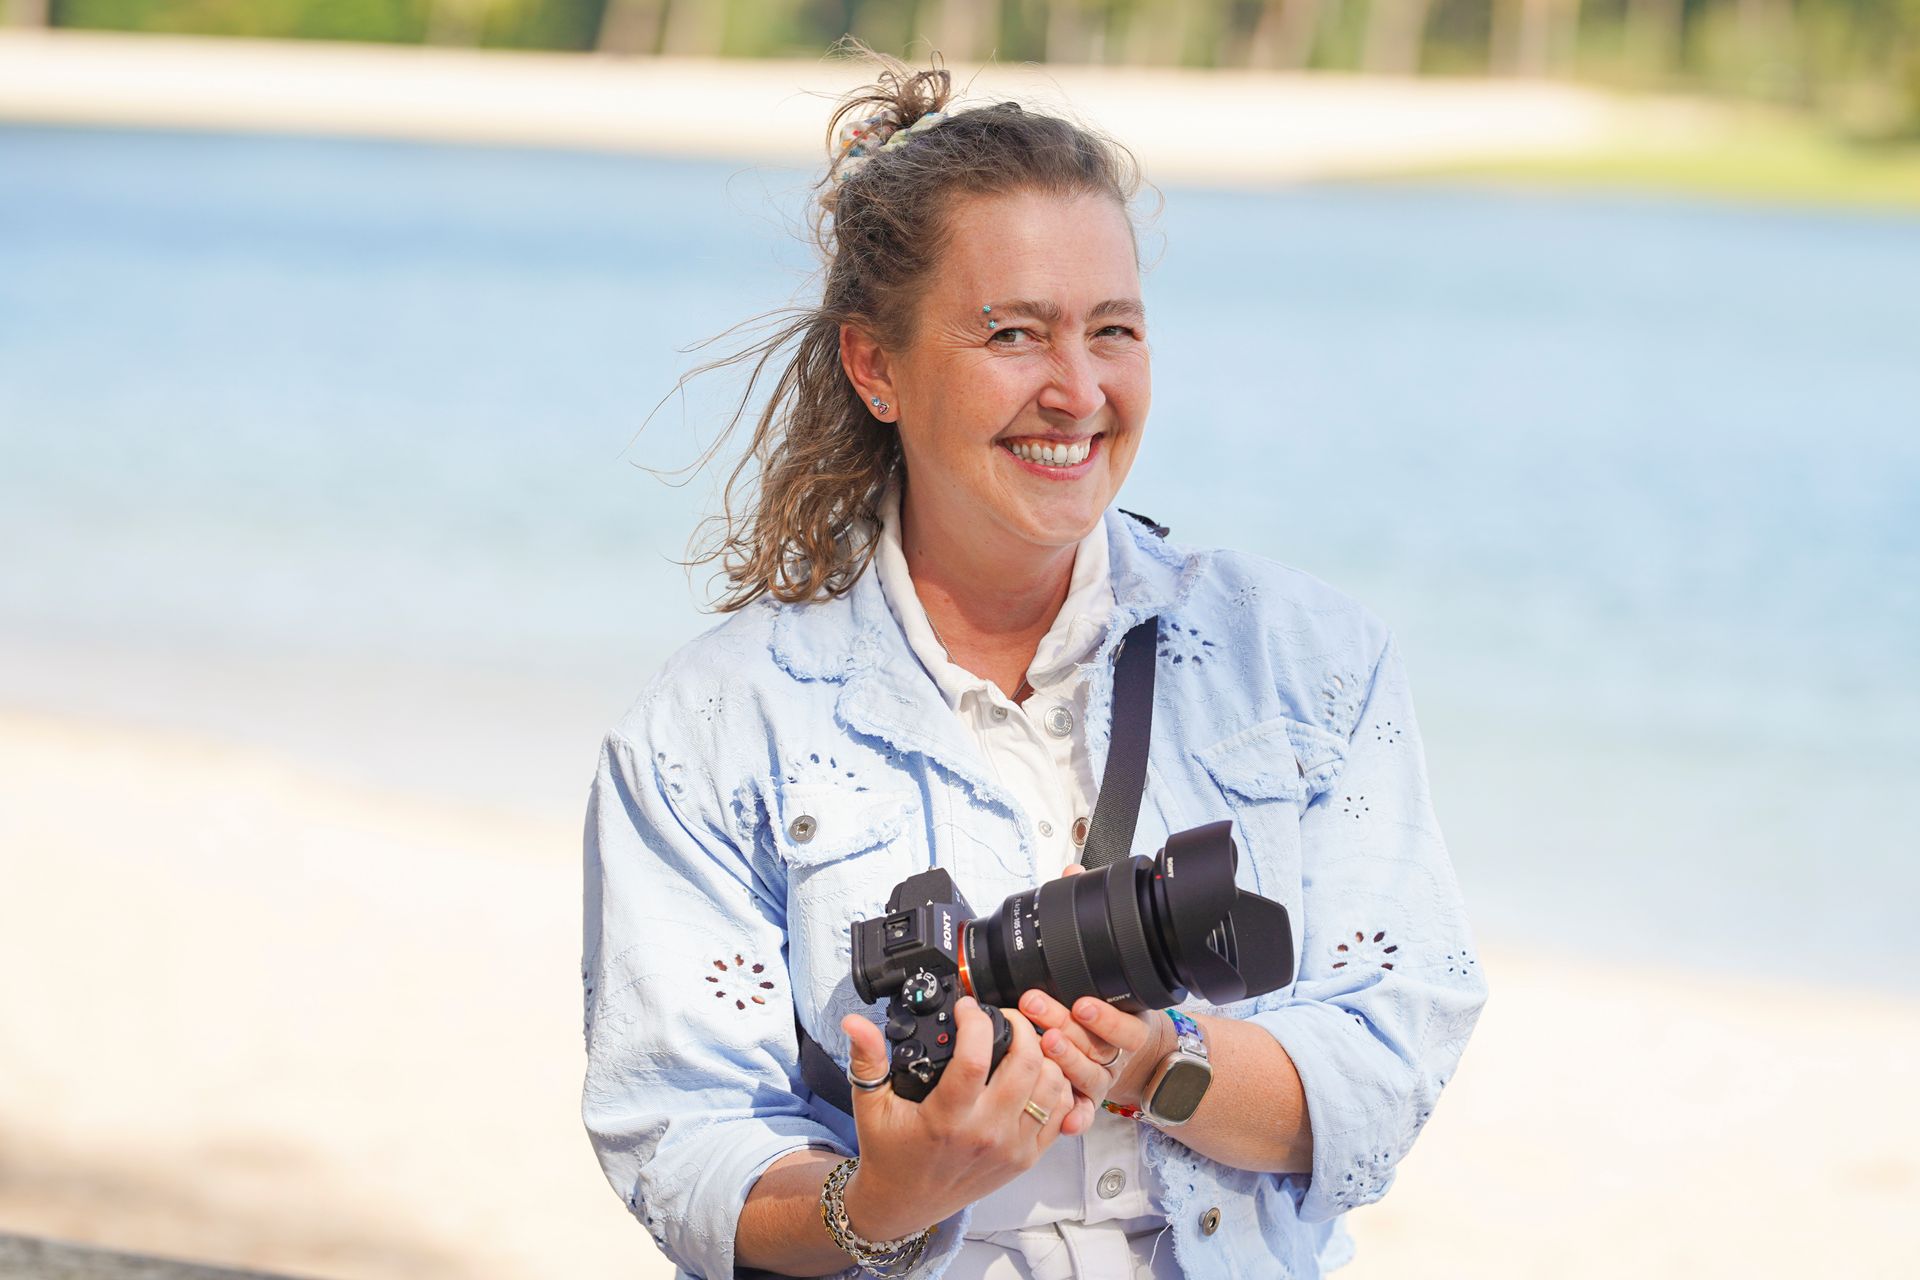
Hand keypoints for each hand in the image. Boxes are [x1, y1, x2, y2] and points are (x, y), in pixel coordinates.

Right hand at [838, 994, 1073, 1241]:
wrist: (904, 1203)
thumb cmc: (889, 1153)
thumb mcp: (871, 1104)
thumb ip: (867, 1060)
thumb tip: (854, 1022)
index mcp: (946, 1119)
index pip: (974, 1058)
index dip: (976, 1021)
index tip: (966, 1008)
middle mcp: (984, 1134)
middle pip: (1026, 1065)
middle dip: (1019, 1026)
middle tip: (1002, 1017)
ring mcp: (1010, 1148)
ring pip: (1050, 1085)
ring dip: (1042, 1055)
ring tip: (1021, 1043)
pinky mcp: (1026, 1158)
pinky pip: (1060, 1113)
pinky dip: (1055, 1086)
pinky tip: (1034, 1075)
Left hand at [1017, 863, 1176, 1110]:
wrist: (1152, 1062)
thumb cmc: (1124, 1009)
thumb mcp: (1119, 965)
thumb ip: (1095, 920)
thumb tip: (1074, 873)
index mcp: (1130, 1022)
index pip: (1125, 1022)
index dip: (1104, 1015)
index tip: (1082, 1000)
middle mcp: (1119, 1052)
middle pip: (1096, 1046)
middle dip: (1066, 1027)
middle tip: (1036, 1008)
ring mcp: (1105, 1077)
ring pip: (1088, 1077)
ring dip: (1065, 1063)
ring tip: (1042, 1045)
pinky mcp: (1090, 1099)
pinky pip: (1084, 1112)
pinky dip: (1076, 1117)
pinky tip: (1063, 1120)